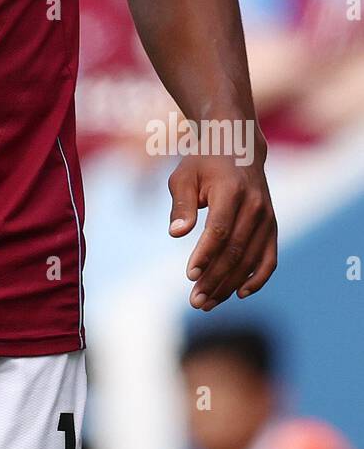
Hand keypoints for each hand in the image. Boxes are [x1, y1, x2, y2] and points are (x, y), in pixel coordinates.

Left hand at [168, 130, 276, 309]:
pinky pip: (269, 257)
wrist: (237, 146)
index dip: (205, 255)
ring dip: (230, 284)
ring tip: (207, 302)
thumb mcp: (184, 176)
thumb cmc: (203, 163)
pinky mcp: (272, 225)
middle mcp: (255, 206)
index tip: (189, 275)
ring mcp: (267, 217)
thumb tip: (176, 233)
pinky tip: (239, 294)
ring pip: (251, 259)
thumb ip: (181, 204)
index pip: (220, 230)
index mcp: (232, 191)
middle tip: (195, 301)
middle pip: (236, 251)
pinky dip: (258, 278)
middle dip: (215, 279)